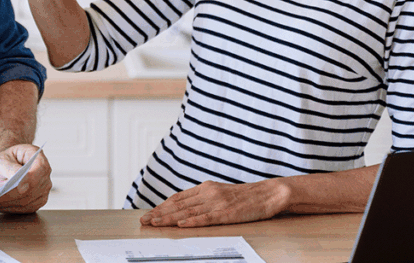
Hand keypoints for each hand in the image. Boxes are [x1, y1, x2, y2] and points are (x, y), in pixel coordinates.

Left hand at [0, 144, 51, 213]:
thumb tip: (17, 179)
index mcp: (37, 156)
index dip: (30, 179)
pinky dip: (12, 208)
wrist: (4, 167)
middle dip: (15, 195)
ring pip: (30, 200)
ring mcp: (43, 188)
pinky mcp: (38, 200)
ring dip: (11, 204)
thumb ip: (9, 167)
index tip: (18, 187)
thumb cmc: (3, 161)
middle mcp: (44, 173)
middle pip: (34, 188)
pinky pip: (27, 208)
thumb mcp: (1, 160)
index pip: (40, 169)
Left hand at [140, 180, 288, 227]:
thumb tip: (185, 208)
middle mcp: (208, 193)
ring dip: (169, 218)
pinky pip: (206, 218)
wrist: (268, 194)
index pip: (178, 198)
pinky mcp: (226, 213)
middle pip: (178, 205)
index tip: (149, 214)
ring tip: (155, 223)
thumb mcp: (220, 193)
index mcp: (205, 187)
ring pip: (187, 212)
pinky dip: (191, 222)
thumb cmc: (245, 196)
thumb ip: (203, 199)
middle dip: (159, 213)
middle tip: (144, 221)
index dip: (162, 206)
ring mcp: (217, 202)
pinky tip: (180, 226)